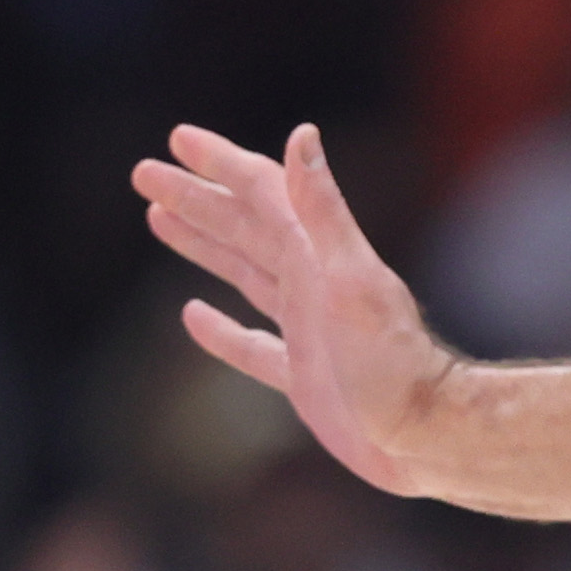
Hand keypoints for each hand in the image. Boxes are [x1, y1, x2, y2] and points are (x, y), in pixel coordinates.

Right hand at [137, 121, 452, 495]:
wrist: (426, 435)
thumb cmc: (393, 362)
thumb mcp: (353, 278)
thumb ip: (322, 210)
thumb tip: (302, 134)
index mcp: (320, 256)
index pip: (264, 193)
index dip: (221, 163)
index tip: (177, 139)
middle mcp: (313, 285)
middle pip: (245, 228)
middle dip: (197, 199)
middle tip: (144, 173)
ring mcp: (308, 330)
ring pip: (245, 274)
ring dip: (204, 244)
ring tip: (159, 217)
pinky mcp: (305, 376)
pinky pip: (254, 345)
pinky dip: (223, 329)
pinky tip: (193, 314)